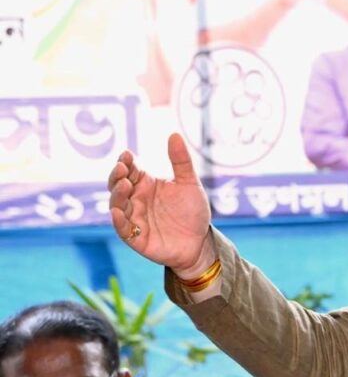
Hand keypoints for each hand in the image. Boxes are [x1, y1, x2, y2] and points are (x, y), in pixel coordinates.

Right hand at [107, 133, 214, 277]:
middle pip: (117, 184)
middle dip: (117, 176)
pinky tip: (118, 212)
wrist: (201, 242)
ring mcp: (134, 218)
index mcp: (146, 184)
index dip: (125, 162)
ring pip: (117, 204)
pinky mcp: (135, 237)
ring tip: (125, 185)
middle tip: (123, 169)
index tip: (127, 155)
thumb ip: (181, 161)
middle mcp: (136, 199)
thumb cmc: (193, 212)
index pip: (129, 169)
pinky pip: (122, 228)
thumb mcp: (190, 184)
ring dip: (117, 195)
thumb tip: (174, 134)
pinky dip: (118, 221)